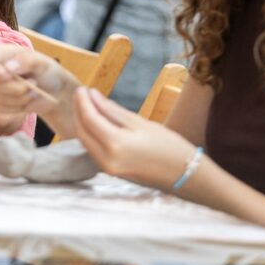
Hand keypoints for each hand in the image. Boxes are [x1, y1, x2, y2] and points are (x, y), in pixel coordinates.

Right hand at [0, 45, 79, 134]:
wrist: (54, 91)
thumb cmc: (47, 72)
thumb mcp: (42, 62)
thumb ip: (25, 61)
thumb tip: (8, 68)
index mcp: (0, 55)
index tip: (6, 75)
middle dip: (14, 87)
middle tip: (33, 83)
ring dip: (20, 97)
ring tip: (33, 90)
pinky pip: (1, 109)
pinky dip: (18, 106)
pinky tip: (27, 99)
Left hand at [73, 87, 196, 191]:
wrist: (186, 176)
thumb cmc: (169, 146)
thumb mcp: (140, 123)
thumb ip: (112, 110)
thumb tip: (92, 95)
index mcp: (115, 145)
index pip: (89, 118)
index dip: (82, 101)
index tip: (81, 88)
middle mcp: (106, 160)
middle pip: (81, 131)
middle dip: (78, 111)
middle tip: (82, 94)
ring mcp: (107, 169)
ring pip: (85, 142)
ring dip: (82, 123)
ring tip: (87, 105)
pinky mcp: (110, 173)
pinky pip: (92, 150)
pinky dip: (89, 134)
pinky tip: (94, 122)